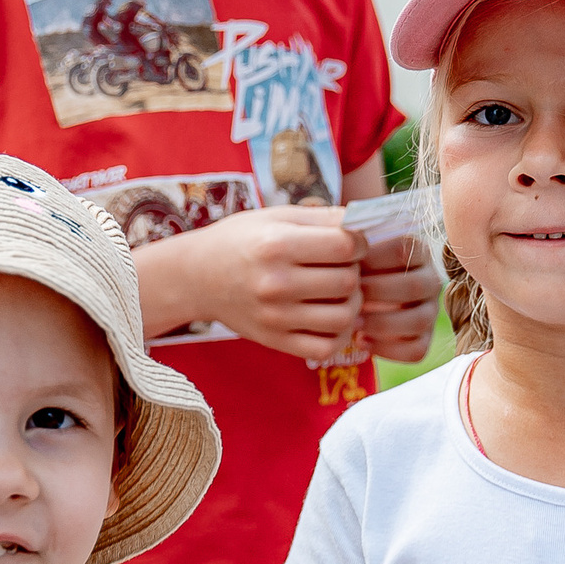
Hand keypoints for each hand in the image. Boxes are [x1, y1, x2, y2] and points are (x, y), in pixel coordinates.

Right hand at [166, 208, 363, 358]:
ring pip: (343, 316)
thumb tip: (367, 221)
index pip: (345, 245)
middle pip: (347, 281)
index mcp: (276, 244)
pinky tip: (333, 318)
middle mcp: (275, 283)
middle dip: (355, 271)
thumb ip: (322, 217)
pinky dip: (340, 335)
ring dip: (352, 302)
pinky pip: (326, 347)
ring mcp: (275, 317)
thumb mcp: (276, 216)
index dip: (359, 242)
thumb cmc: (241, 240)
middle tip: (344, 266)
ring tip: (341, 292)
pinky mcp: (275, 340)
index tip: (352, 243)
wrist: (196, 276)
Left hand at [355, 235, 439, 362]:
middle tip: (350, 297)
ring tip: (354, 323)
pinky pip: (417, 349)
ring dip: (382, 323)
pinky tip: (362, 341)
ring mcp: (430, 311)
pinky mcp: (424, 338)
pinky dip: (388, 349)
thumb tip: (333, 223)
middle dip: (377, 293)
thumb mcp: (351, 248)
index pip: (404, 250)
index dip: (375, 258)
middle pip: (414, 286)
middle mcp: (430, 279)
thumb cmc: (351, 267)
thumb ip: (347, 237)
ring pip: (419, 320)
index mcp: (417, 250)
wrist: (353, 297)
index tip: (349, 265)